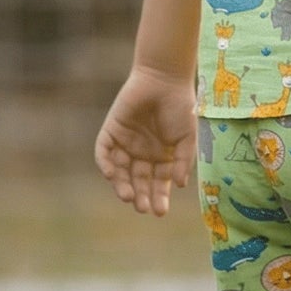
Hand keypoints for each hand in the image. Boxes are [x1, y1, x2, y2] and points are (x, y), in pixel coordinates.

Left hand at [94, 67, 196, 216]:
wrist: (164, 79)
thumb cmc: (180, 107)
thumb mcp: (187, 138)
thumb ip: (182, 161)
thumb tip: (179, 185)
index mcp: (162, 157)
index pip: (158, 184)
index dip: (159, 198)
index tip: (160, 212)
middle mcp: (143, 153)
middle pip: (138, 181)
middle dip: (141, 196)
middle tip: (143, 208)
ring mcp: (126, 143)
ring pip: (120, 171)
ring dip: (122, 185)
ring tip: (128, 197)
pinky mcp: (112, 131)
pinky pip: (104, 152)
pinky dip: (106, 164)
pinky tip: (112, 175)